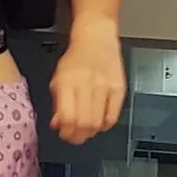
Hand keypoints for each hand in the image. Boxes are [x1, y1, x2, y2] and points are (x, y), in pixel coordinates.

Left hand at [49, 16, 126, 144]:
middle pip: (83, 123)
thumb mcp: (58, 78)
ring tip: (85, 131)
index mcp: (68, 81)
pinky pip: (112, 117)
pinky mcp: (119, 89)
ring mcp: (105, 87)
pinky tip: (98, 122)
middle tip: (74, 137)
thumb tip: (57, 125)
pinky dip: (104, 125)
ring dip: (90, 132)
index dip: (66, 131)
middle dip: (77, 136)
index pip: (68, 116)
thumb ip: (57, 103)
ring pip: (97, 122)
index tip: (64, 134)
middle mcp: (87, 84)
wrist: (96, 39)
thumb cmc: (75, 59)